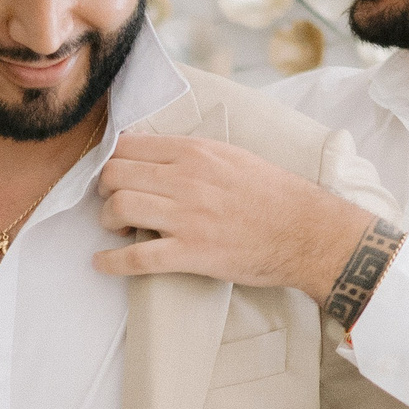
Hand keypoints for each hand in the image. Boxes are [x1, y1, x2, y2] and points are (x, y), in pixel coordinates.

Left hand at [93, 135, 373, 298]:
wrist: (306, 232)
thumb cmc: (273, 194)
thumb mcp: (231, 156)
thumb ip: (191, 154)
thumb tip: (155, 156)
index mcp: (194, 152)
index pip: (127, 146)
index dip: (111, 160)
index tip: (113, 174)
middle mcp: (185, 179)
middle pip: (115, 174)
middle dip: (104, 190)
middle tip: (111, 202)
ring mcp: (187, 217)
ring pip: (118, 208)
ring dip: (107, 219)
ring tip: (116, 228)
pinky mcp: (191, 253)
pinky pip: (136, 258)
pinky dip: (111, 262)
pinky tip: (102, 263)